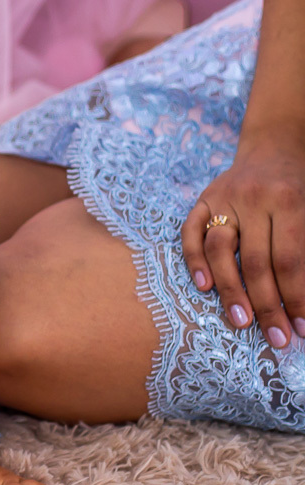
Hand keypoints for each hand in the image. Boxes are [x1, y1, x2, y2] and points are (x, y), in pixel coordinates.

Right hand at [181, 126, 304, 349]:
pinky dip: (194, 260)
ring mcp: (223, 199)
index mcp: (290, 200)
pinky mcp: (202, 199)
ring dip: (230, 291)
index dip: (297, 298)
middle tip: (276, 338)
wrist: (276, 145)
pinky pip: (190, 233)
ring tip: (240, 322)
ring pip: (221, 251)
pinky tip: (203, 287)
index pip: (292, 260)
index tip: (302, 329)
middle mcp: (253, 198)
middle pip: (256, 262)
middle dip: (267, 305)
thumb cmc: (302, 187)